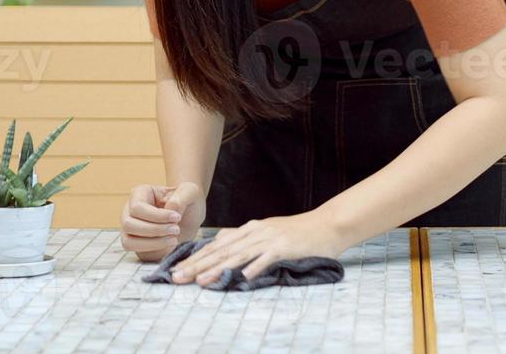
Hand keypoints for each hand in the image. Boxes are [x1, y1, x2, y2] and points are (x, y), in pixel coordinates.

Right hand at [120, 180, 204, 261]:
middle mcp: (129, 211)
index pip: (138, 208)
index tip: (177, 218)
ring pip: (128, 241)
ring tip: (174, 239)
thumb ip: (181, 197)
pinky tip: (170, 245)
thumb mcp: (190, 192)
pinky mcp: (136, 245)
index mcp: (139, 194)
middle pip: (129, 225)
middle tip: (176, 230)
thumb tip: (170, 208)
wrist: (189, 216)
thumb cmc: (186, 200)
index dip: (157, 216)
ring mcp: (130, 229)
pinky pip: (138, 252)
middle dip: (155, 230)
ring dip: (152, 243)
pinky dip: (154, 251)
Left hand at [170, 210, 346, 286]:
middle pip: (221, 250)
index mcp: (250, 229)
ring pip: (239, 255)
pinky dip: (254, 267)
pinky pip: (266, 259)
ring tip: (201, 281)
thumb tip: (221, 241)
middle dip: (197, 264)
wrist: (328, 225)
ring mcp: (270, 239)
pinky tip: (242, 278)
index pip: (217, 245)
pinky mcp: (285, 247)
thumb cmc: (298, 232)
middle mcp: (256, 232)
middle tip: (177, 277)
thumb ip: (244, 237)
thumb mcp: (267, 231)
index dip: (196, 257)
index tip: (177, 270)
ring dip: (218, 268)